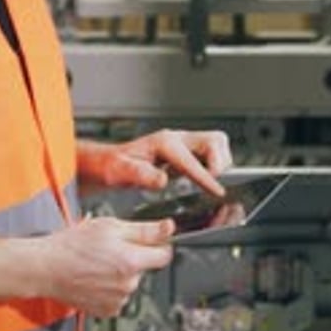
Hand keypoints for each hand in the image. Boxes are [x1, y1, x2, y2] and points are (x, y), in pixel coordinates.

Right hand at [38, 216, 173, 317]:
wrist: (46, 267)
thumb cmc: (72, 245)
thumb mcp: (110, 226)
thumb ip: (144, 229)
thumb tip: (168, 228)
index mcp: (131, 262)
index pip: (164, 255)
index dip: (158, 243)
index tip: (149, 240)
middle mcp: (128, 285)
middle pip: (145, 268)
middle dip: (134, 257)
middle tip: (111, 248)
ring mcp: (117, 300)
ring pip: (130, 282)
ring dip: (120, 273)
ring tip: (98, 263)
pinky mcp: (106, 310)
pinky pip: (118, 297)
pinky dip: (110, 288)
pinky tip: (95, 277)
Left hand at [77, 129, 231, 197]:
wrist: (109, 161)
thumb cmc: (113, 166)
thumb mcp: (120, 172)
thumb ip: (141, 175)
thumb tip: (161, 180)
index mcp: (163, 143)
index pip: (192, 160)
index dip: (206, 177)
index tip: (217, 191)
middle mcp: (175, 139)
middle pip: (214, 140)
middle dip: (221, 161)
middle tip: (217, 182)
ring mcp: (181, 143)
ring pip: (216, 143)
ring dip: (221, 161)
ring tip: (212, 181)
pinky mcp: (184, 150)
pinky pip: (209, 151)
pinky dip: (214, 163)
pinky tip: (204, 178)